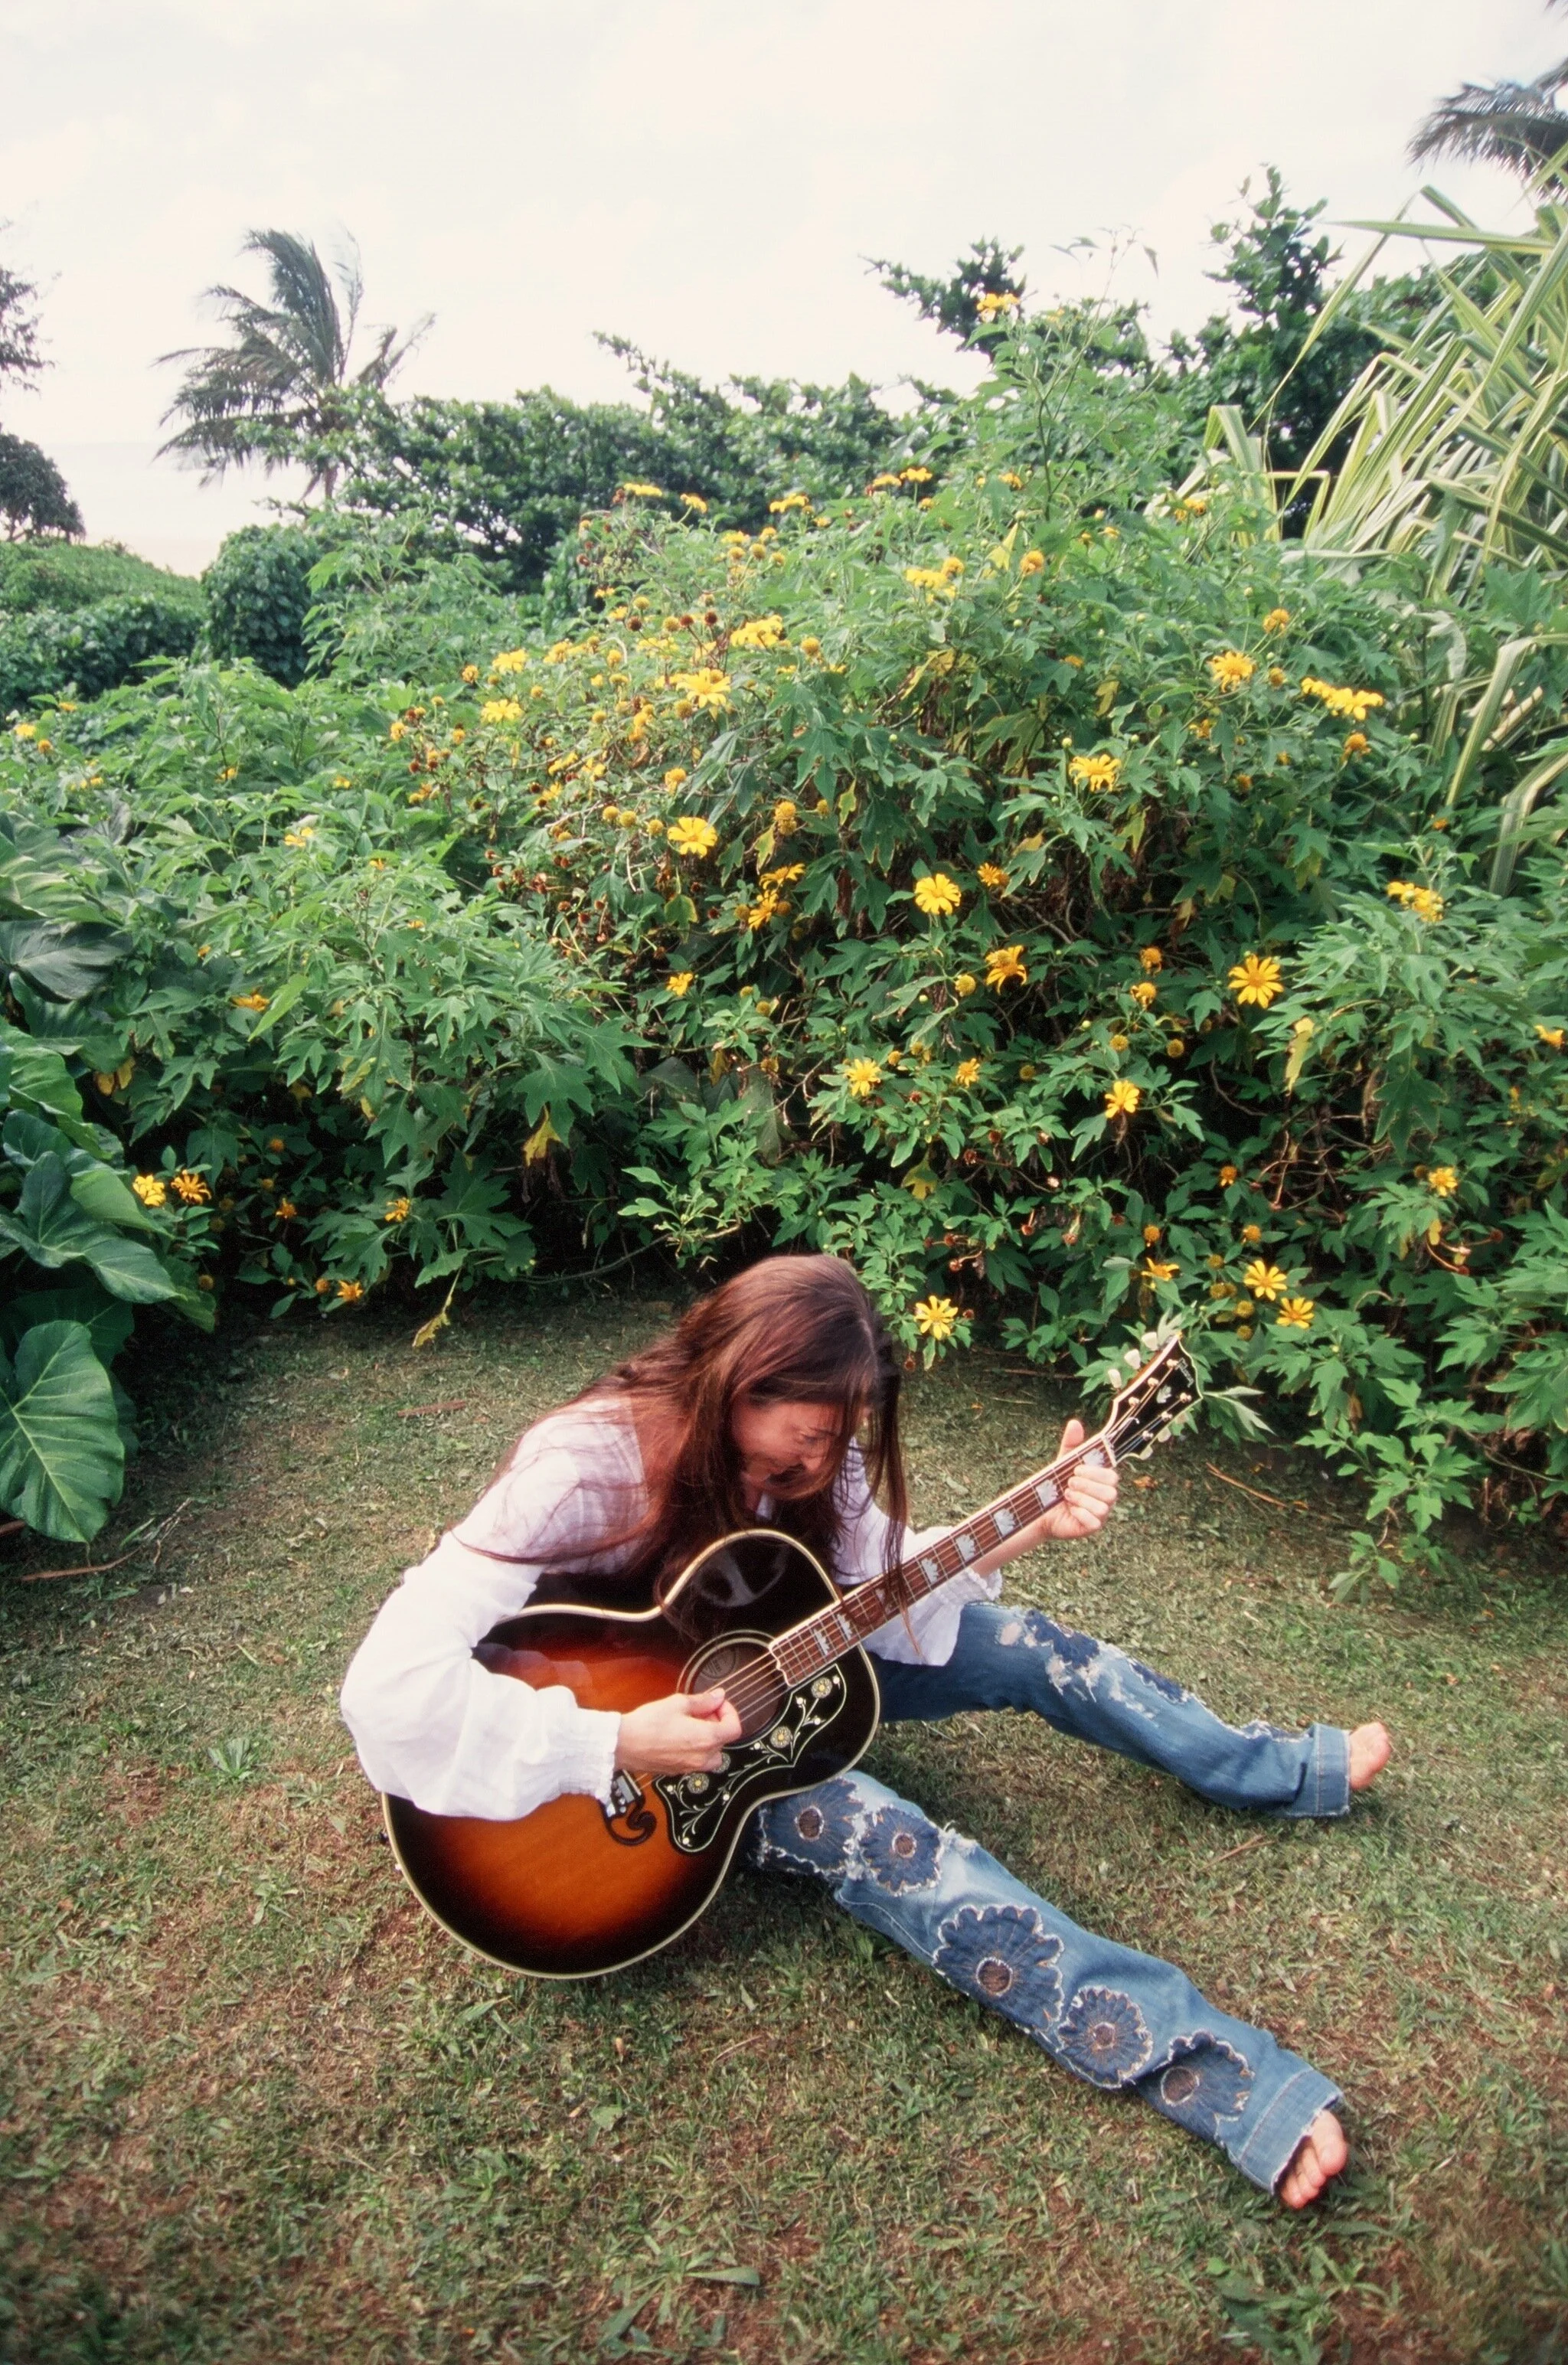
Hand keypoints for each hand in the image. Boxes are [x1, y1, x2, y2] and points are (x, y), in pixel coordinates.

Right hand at [614, 1687, 742, 1775]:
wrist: (624, 1745)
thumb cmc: (648, 1725)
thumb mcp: (678, 1703)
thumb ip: (703, 1701)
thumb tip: (718, 1697)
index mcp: (707, 1739)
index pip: (734, 1728)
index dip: (729, 1712)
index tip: (717, 1704)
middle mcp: (702, 1757)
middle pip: (724, 1741)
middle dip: (717, 1722)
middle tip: (701, 1711)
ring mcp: (690, 1767)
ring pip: (712, 1754)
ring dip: (708, 1739)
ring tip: (691, 1725)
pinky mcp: (677, 1771)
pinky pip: (696, 1761)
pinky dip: (695, 1749)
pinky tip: (679, 1735)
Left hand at [1031, 1418, 1119, 1540]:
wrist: (1041, 1510)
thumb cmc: (1056, 1485)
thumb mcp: (1062, 1462)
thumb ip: (1071, 1444)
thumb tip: (1075, 1423)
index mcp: (1103, 1481)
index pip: (1112, 1476)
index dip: (1095, 1472)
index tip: (1076, 1469)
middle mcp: (1106, 1498)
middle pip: (1111, 1491)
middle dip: (1088, 1485)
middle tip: (1070, 1483)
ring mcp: (1101, 1514)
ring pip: (1103, 1507)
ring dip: (1082, 1498)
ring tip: (1067, 1495)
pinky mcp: (1092, 1527)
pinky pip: (1095, 1521)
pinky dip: (1081, 1513)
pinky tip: (1070, 1510)